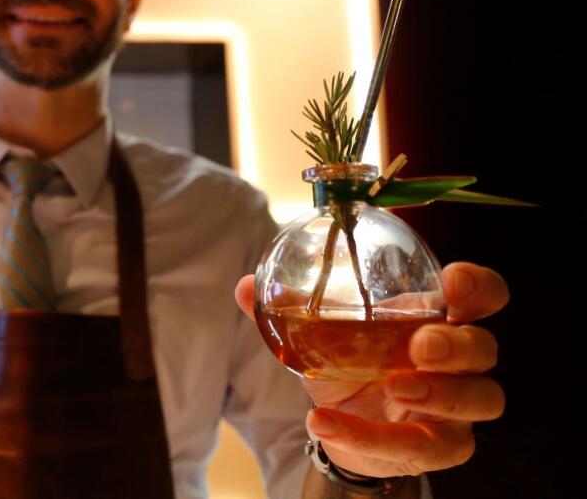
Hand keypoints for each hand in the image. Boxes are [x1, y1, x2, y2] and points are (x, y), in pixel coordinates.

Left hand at [234, 262, 507, 477]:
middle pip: (484, 347)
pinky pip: (425, 447)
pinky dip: (371, 437)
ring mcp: (458, 406)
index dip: (476, 287)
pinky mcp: (443, 446)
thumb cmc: (347, 365)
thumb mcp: (318, 335)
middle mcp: (460, 361)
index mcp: (436, 317)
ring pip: (480, 399)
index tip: (451, 283)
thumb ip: (287, 308)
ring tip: (395, 387)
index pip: (482, 295)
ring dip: (440, 393)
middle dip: (456, 344)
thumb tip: (246, 286)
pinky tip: (325, 422)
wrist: (341, 425)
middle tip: (421, 346)